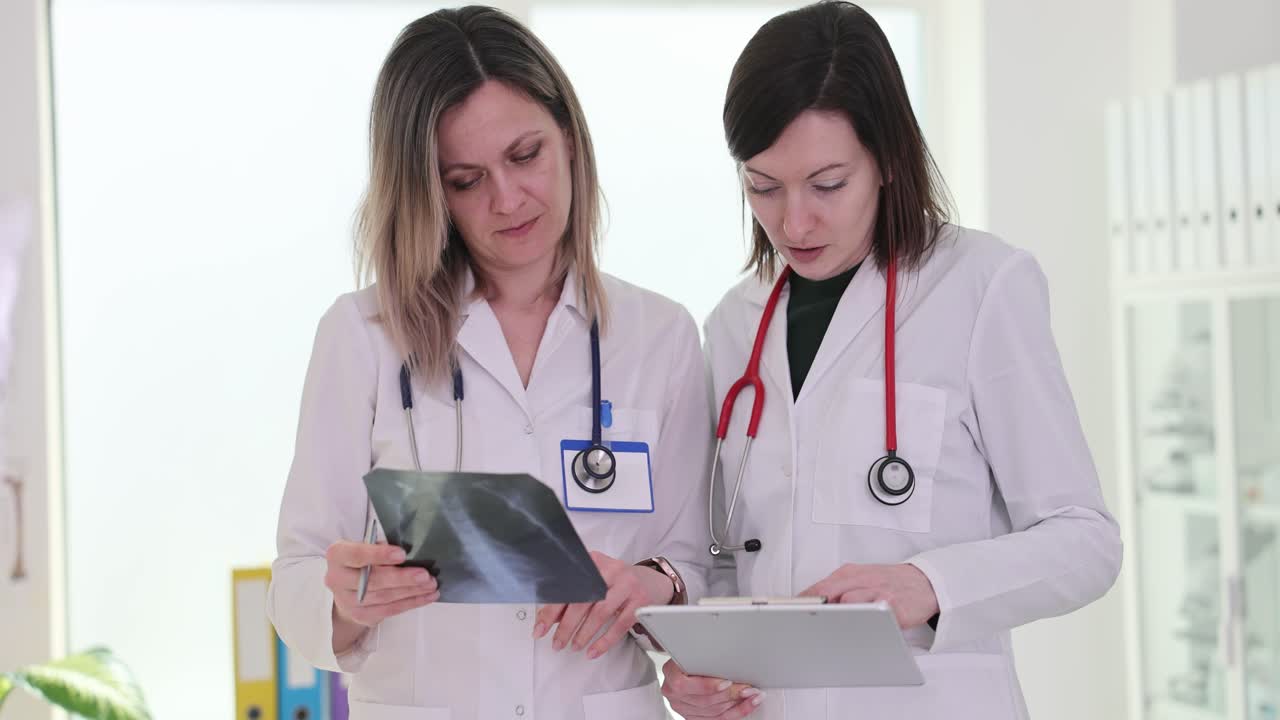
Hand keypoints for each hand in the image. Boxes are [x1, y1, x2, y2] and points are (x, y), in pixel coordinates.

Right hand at [325, 541, 438, 628]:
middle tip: (425, 575)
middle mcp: (337, 579)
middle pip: (373, 580)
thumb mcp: (367, 545)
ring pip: (384, 597)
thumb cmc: (362, 561)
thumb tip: (412, 552)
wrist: (347, 588)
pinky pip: (390, 610)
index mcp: (337, 555)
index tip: (402, 554)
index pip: (357, 555)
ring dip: (411, 591)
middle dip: (402, 578)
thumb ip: (382, 546)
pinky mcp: (360, 616)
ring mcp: (347, 601)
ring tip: (431, 584)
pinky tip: (426, 596)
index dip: (379, 555)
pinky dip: (411, 602)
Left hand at [533, 550, 673, 659]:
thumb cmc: (616, 583)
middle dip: (566, 626)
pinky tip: (593, 651)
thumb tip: (549, 619)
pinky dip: (604, 641)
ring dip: (583, 634)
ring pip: (600, 613)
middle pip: (583, 600)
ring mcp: (627, 584)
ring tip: (573, 646)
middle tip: (557, 642)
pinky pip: (619, 625)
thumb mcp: (594, 583)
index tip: (540, 628)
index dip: (551, 610)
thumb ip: (572, 597)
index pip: (567, 587)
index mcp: (593, 561)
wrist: (651, 581)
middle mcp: (610, 569)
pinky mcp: (640, 601)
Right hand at [661, 658, 761, 717]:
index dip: (708, 685)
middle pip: (705, 700)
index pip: (685, 685)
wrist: (683, 666)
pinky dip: (736, 712)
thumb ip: (705, 657)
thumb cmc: (690, 656)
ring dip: (738, 704)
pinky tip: (747, 705)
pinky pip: (718, 719)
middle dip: (731, 694)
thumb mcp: (693, 651)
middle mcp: (674, 695)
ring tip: (753, 696)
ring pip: (714, 712)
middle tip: (748, 688)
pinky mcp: (694, 717)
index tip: (728, 682)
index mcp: (671, 676)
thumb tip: (728, 658)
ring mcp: (684, 708)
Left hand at [799, 562, 938, 627]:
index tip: (786, 614)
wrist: (924, 582)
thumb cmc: (887, 582)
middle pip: (829, 593)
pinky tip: (856, 630)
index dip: (802, 601)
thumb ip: (836, 589)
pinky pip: (874, 616)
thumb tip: (806, 603)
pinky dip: (863, 623)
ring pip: (849, 603)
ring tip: (825, 630)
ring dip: (836, 616)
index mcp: (849, 573)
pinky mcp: (893, 606)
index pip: (819, 586)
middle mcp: (861, 580)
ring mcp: (877, 592)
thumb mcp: (860, 578)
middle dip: (813, 608)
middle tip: (799, 623)